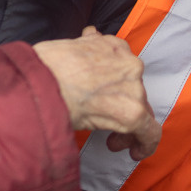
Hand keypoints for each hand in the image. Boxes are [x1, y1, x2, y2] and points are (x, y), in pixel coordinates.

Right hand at [32, 27, 160, 159]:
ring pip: (141, 112)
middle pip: (136, 92)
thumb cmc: (44, 67)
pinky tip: (135, 153)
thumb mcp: (69, 45)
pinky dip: (145, 144)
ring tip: (111, 141)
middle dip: (122, 108)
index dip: (118, 87)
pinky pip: (150, 133)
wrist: (40, 83)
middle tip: (107, 124)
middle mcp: (129, 64)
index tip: (108, 99)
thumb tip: (91, 37)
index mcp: (114, 46)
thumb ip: (87, 44)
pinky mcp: (132, 113)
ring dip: (128, 128)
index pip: (126, 69)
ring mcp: (133, 88)